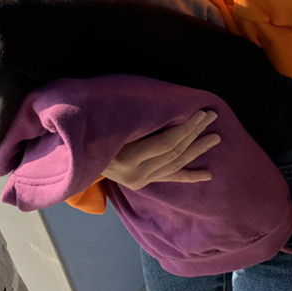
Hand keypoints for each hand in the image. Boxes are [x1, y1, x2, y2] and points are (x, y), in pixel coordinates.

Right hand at [102, 110, 220, 189]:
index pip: (166, 143)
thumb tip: (170, 107)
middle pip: (174, 151)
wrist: (76, 156)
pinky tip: (207, 175)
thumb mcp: (113, 126)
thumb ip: (138, 122)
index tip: (201, 112)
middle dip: (195, 132)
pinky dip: (190, 176)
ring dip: (197, 150)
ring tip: (215, 138)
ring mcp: (140, 180)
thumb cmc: (95, 132)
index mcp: (126, 158)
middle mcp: (135, 173)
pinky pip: (171, 178)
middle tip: (212, 116)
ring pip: (176, 163)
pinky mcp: (144, 183)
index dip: (186, 127)